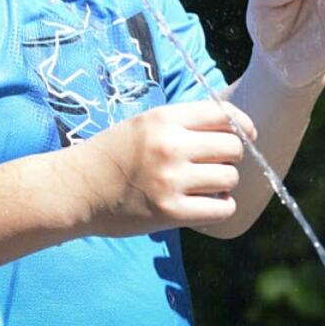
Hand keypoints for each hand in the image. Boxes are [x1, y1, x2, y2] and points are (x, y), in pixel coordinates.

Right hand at [72, 100, 256, 236]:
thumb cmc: (114, 155)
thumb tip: (236, 129)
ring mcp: (171, 180)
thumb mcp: (146, 125)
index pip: (224, 114)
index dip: (243, 125)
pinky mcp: (170, 211)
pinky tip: (205, 205)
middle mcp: (170, 146)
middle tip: (214, 165)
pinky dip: (221, 208)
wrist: (77, 189)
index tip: (247, 135)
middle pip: (233, 147)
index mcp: (165, 119)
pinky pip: (222, 208)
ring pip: (230, 178)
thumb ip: (185, 123)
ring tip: (204, 186)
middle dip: (231, 157)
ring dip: (224, 184)